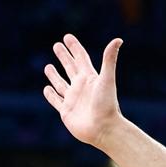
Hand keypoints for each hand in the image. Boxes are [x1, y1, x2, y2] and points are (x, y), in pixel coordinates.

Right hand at [43, 34, 124, 148]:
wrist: (105, 129)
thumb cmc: (107, 105)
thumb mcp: (107, 79)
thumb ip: (109, 59)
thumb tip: (118, 39)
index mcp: (90, 78)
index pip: (81, 58)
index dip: (74, 47)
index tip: (67, 37)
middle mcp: (81, 87)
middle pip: (70, 68)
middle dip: (64, 56)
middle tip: (56, 45)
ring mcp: (73, 99)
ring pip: (61, 84)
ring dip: (54, 75)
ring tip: (48, 66)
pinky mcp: (66, 112)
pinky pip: (56, 101)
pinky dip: (51, 95)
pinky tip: (47, 88)